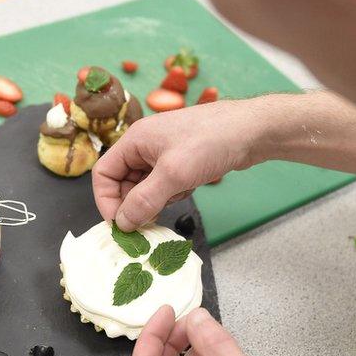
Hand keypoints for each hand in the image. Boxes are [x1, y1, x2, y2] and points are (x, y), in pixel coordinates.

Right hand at [93, 100, 265, 230]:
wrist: (251, 130)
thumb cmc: (211, 141)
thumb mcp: (174, 174)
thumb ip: (144, 200)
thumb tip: (123, 223)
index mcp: (135, 140)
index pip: (103, 173)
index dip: (107, 201)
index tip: (121, 224)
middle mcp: (145, 145)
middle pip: (123, 183)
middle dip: (135, 203)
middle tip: (151, 219)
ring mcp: (164, 153)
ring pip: (145, 186)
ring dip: (157, 199)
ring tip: (179, 193)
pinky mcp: (181, 161)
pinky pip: (165, 185)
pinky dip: (173, 193)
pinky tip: (190, 187)